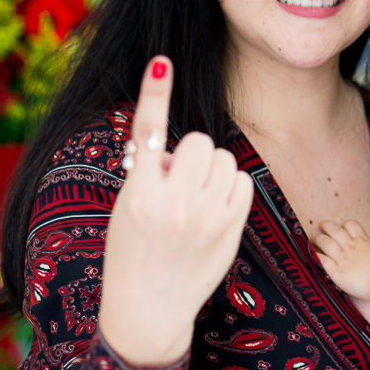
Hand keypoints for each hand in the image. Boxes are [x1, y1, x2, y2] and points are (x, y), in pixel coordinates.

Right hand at [98, 56, 254, 367]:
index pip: (148, 135)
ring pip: (224, 158)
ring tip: (192, 200)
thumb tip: (171, 144)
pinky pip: (242, 179)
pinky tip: (214, 208)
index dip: (155, 94)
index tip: (162, 61)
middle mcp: (175, 204)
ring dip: (210, 170)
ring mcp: (208, 217)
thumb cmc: (132, 252)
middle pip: (198, 142)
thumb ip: (147, 173)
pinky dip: (230, 186)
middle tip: (174, 183)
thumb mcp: (126, 208)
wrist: (148, 307)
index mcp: (140, 196)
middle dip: (189, 154)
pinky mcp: (233, 226)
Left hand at [313, 219, 369, 300]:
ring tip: (312, 237)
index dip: (344, 225)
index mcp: (363, 241)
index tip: (340, 226)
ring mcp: (343, 258)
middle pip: (335, 230)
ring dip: (318, 238)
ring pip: (326, 243)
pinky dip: (315, 256)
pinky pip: (322, 261)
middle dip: (327, 225)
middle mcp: (351, 246)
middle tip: (320, 224)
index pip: (351, 226)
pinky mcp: (337, 271)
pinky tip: (310, 254)